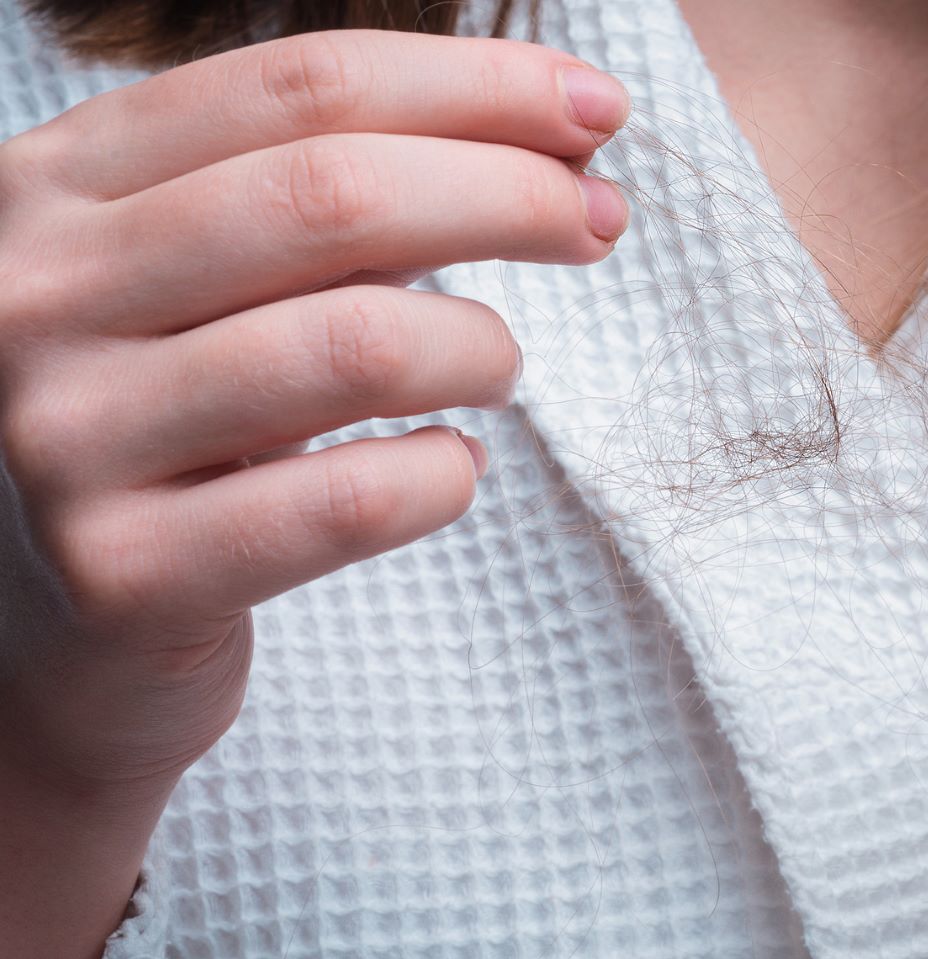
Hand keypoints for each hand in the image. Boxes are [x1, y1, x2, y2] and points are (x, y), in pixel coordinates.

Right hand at [0, 30, 630, 807]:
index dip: (472, 86)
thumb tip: (554, 143)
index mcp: (56, 185)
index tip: (595, 107)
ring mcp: (67, 438)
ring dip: (483, 346)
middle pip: (333, 195)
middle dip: (509, 193)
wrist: (54, 631)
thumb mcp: (210, 283)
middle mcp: (36, 294)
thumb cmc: (174, 428)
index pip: (298, 88)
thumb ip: (332, 205)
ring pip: (356, 346)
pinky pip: (351, 501)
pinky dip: (444, 476)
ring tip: (498, 367)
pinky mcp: (124, 574)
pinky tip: (451, 467)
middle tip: (600, 220)